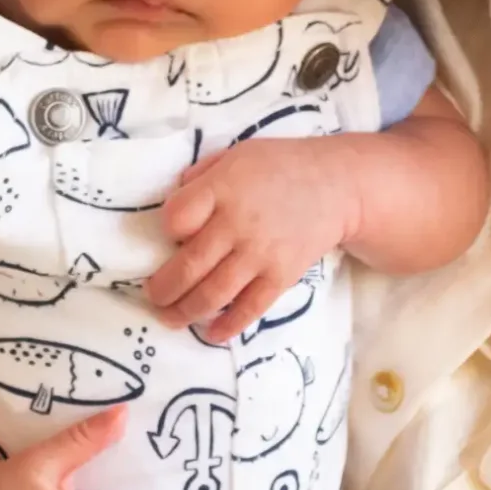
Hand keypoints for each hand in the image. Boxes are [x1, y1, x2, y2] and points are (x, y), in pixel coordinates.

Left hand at [148, 135, 363, 340]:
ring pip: (213, 293)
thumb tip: (175, 206)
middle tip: (153, 296)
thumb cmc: (280, 166)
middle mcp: (238, 223)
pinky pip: (249, 308)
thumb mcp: (237, 156)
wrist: (337, 185)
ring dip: (185, 311)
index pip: (177, 217)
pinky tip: (211, 333)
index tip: (171, 234)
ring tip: (170, 317)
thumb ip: (202, 177)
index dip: (167, 229)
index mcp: (223, 188)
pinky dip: (227, 325)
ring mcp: (260, 254)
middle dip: (163, 288)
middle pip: (189, 265)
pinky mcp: (281, 276)